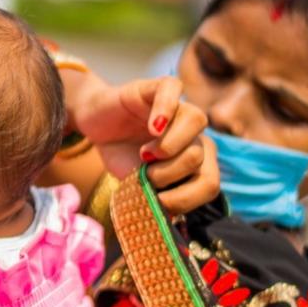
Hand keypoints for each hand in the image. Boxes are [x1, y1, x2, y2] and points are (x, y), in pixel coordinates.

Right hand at [72, 74, 218, 213]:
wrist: (96, 126)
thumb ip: (158, 199)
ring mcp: (178, 107)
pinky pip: (173, 89)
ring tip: (146, 154)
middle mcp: (194, 134)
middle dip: (169, 174)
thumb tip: (169, 219)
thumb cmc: (122, 156)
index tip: (156, 201)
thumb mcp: (139, 185)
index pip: (210, 184)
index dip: (184, 199)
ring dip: (170, 146)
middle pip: (200, 156)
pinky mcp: (157, 87)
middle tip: (145, 174)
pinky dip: (165, 110)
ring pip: (197, 120)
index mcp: (196, 160)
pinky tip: (152, 127)